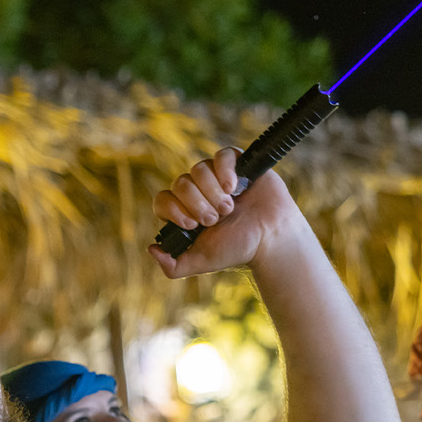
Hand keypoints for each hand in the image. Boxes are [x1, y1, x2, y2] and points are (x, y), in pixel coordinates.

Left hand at [148, 147, 300, 277]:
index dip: (174, 209)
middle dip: (198, 204)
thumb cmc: (238, 248)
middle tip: (216, 219)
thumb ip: (173, 266)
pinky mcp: (235, 164)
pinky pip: (221, 155)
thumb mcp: (202, 262)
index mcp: (185, 210)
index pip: (162, 199)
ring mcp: (215, 176)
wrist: (271, 238)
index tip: (192, 225)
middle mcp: (197, 191)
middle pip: (180, 183)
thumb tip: (151, 249)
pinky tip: (235, 188)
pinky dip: (225, 171)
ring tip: (230, 208)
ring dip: (214, 192)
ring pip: (198, 169)